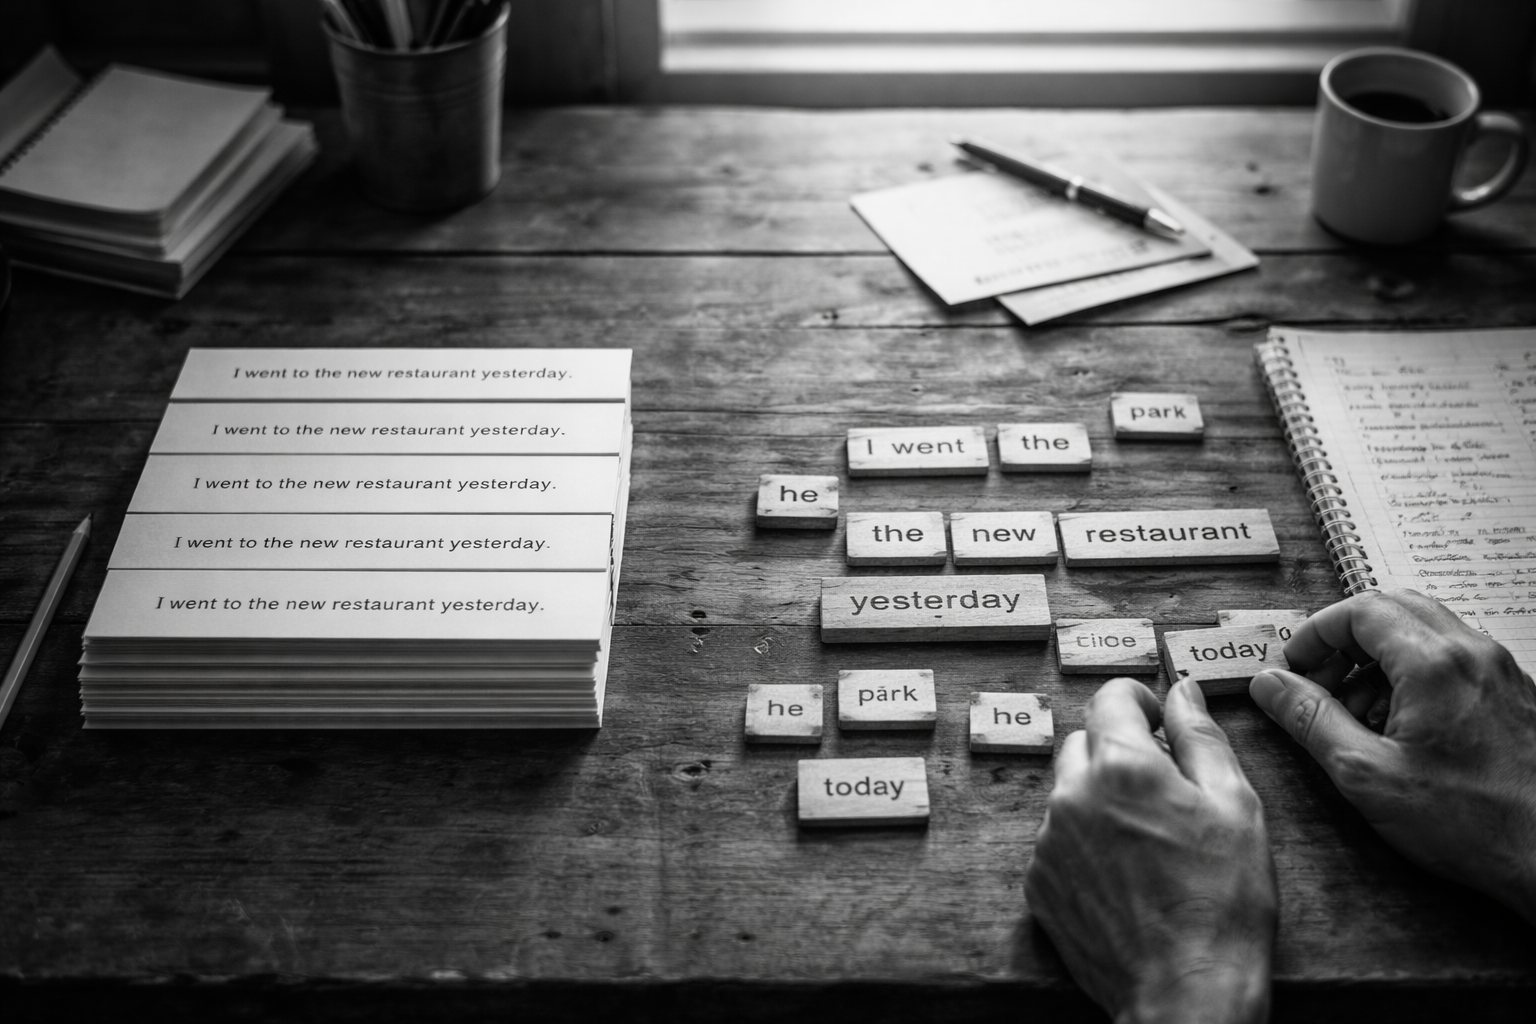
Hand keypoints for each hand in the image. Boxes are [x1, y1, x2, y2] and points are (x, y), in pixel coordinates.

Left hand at [1027, 678, 1275, 1023]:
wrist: (1186, 990)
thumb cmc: (1222, 902)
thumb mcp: (1235, 805)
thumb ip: (1201, 736)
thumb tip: (1183, 690)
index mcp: (1121, 765)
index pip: (1111, 697)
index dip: (1139, 701)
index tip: (1158, 719)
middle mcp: (1072, 794)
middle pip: (1084, 743)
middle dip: (1119, 753)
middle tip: (1164, 791)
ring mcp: (1048, 841)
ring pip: (1069, 794)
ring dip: (1100, 801)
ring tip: (1149, 844)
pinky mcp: (1038, 883)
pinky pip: (1057, 842)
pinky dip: (1085, 846)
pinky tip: (1125, 877)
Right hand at [1250, 589, 1535, 923]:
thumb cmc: (1471, 824)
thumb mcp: (1366, 774)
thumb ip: (1311, 719)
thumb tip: (1270, 684)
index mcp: (1434, 663)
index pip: (1360, 610)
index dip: (1316, 633)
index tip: (1293, 667)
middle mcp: (1472, 653)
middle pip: (1394, 608)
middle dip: (1347, 639)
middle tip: (1320, 680)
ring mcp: (1499, 672)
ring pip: (1424, 632)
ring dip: (1379, 658)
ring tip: (1357, 714)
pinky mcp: (1513, 695)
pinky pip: (1452, 660)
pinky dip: (1413, 675)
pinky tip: (1401, 730)